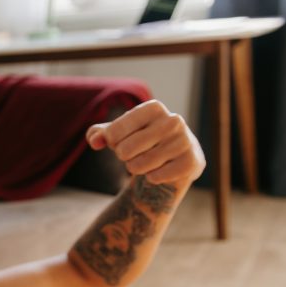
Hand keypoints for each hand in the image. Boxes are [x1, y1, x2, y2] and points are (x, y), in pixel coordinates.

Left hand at [86, 100, 205, 185]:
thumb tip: (94, 141)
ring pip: (139, 166)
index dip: (112, 142)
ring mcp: (184, 141)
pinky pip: (155, 177)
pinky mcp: (191, 162)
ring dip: (136, 169)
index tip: (122, 140)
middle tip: (135, 154)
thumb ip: (100, 134)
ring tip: (147, 162)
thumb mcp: (119, 134)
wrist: (175, 160)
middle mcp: (172, 121)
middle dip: (124, 157)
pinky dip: (152, 178)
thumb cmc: (141, 142)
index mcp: (153, 108)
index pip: (113, 132)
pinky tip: (160, 170)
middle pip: (124, 150)